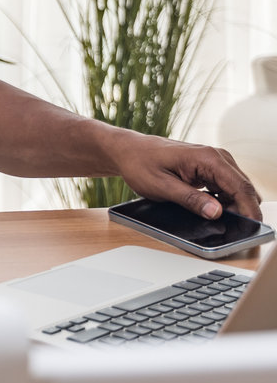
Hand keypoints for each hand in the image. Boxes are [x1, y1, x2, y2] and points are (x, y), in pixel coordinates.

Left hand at [108, 131, 263, 220]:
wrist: (129, 151)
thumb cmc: (140, 163)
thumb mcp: (161, 186)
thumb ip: (190, 200)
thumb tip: (216, 212)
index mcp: (208, 158)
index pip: (240, 187)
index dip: (250, 210)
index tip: (252, 228)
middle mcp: (217, 157)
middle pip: (244, 189)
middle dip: (244, 210)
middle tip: (237, 231)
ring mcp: (216, 162)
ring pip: (238, 190)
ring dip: (234, 206)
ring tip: (224, 224)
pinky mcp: (211, 169)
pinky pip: (227, 188)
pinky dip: (225, 201)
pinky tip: (213, 212)